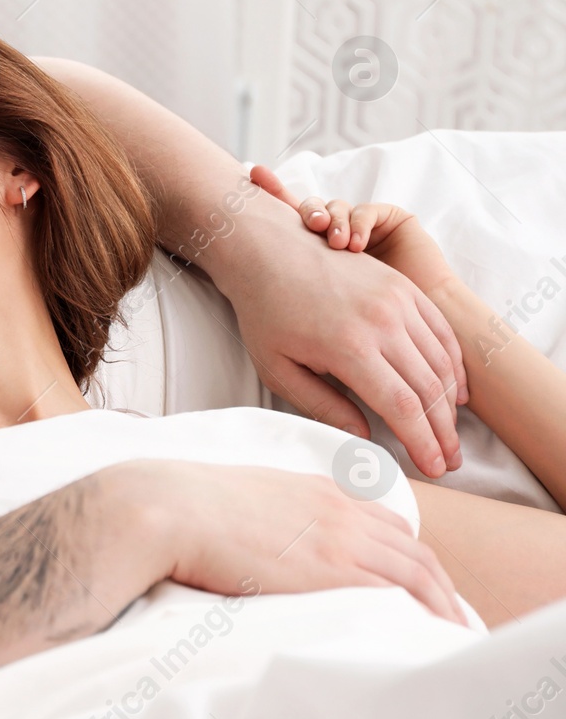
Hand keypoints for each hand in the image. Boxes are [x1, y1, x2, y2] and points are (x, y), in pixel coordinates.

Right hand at [134, 460, 466, 625]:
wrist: (168, 507)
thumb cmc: (187, 506)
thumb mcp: (244, 495)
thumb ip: (274, 510)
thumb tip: (265, 536)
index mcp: (318, 490)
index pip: (387, 523)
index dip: (410, 554)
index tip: (416, 580)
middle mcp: (338, 509)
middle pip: (414, 549)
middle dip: (438, 583)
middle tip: (446, 612)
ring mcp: (338, 537)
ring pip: (416, 572)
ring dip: (440, 603)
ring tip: (448, 631)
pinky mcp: (328, 569)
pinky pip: (394, 593)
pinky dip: (417, 613)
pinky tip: (422, 633)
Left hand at [214, 172, 466, 478]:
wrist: (268, 250)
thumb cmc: (265, 313)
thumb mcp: (278, 369)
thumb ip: (323, 406)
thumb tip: (364, 438)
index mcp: (349, 348)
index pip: (402, 407)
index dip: (423, 442)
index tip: (434, 468)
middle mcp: (382, 323)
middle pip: (429, 389)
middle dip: (444, 432)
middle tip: (450, 462)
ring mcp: (398, 301)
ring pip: (441, 361)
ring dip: (451, 403)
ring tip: (450, 433)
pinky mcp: (403, 287)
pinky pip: (441, 330)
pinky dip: (453, 364)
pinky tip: (453, 390)